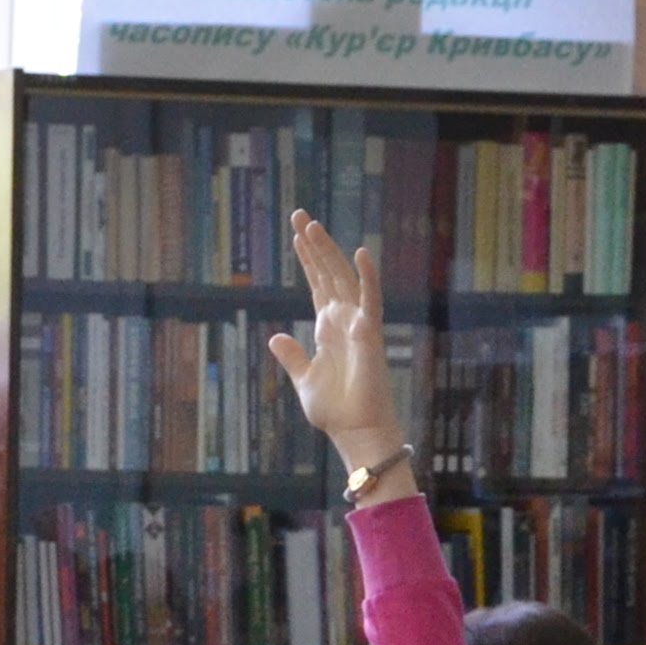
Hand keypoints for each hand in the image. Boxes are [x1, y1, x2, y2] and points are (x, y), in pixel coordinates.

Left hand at [264, 214, 409, 496]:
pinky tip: (361, 254)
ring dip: (328, 251)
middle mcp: (343, 319)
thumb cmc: (335, 409)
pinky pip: (370, 300)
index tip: (297, 234)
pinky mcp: (369, 333)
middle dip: (313, 244)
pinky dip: (367, 277)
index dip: (308, 259)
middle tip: (299, 214)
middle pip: (327, 272)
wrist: (354, 430)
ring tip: (312, 225)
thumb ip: (292, 356)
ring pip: (342, 277)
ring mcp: (357, 323)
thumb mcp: (304, 379)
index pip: (317, 284)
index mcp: (327, 327)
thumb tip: (276, 335)